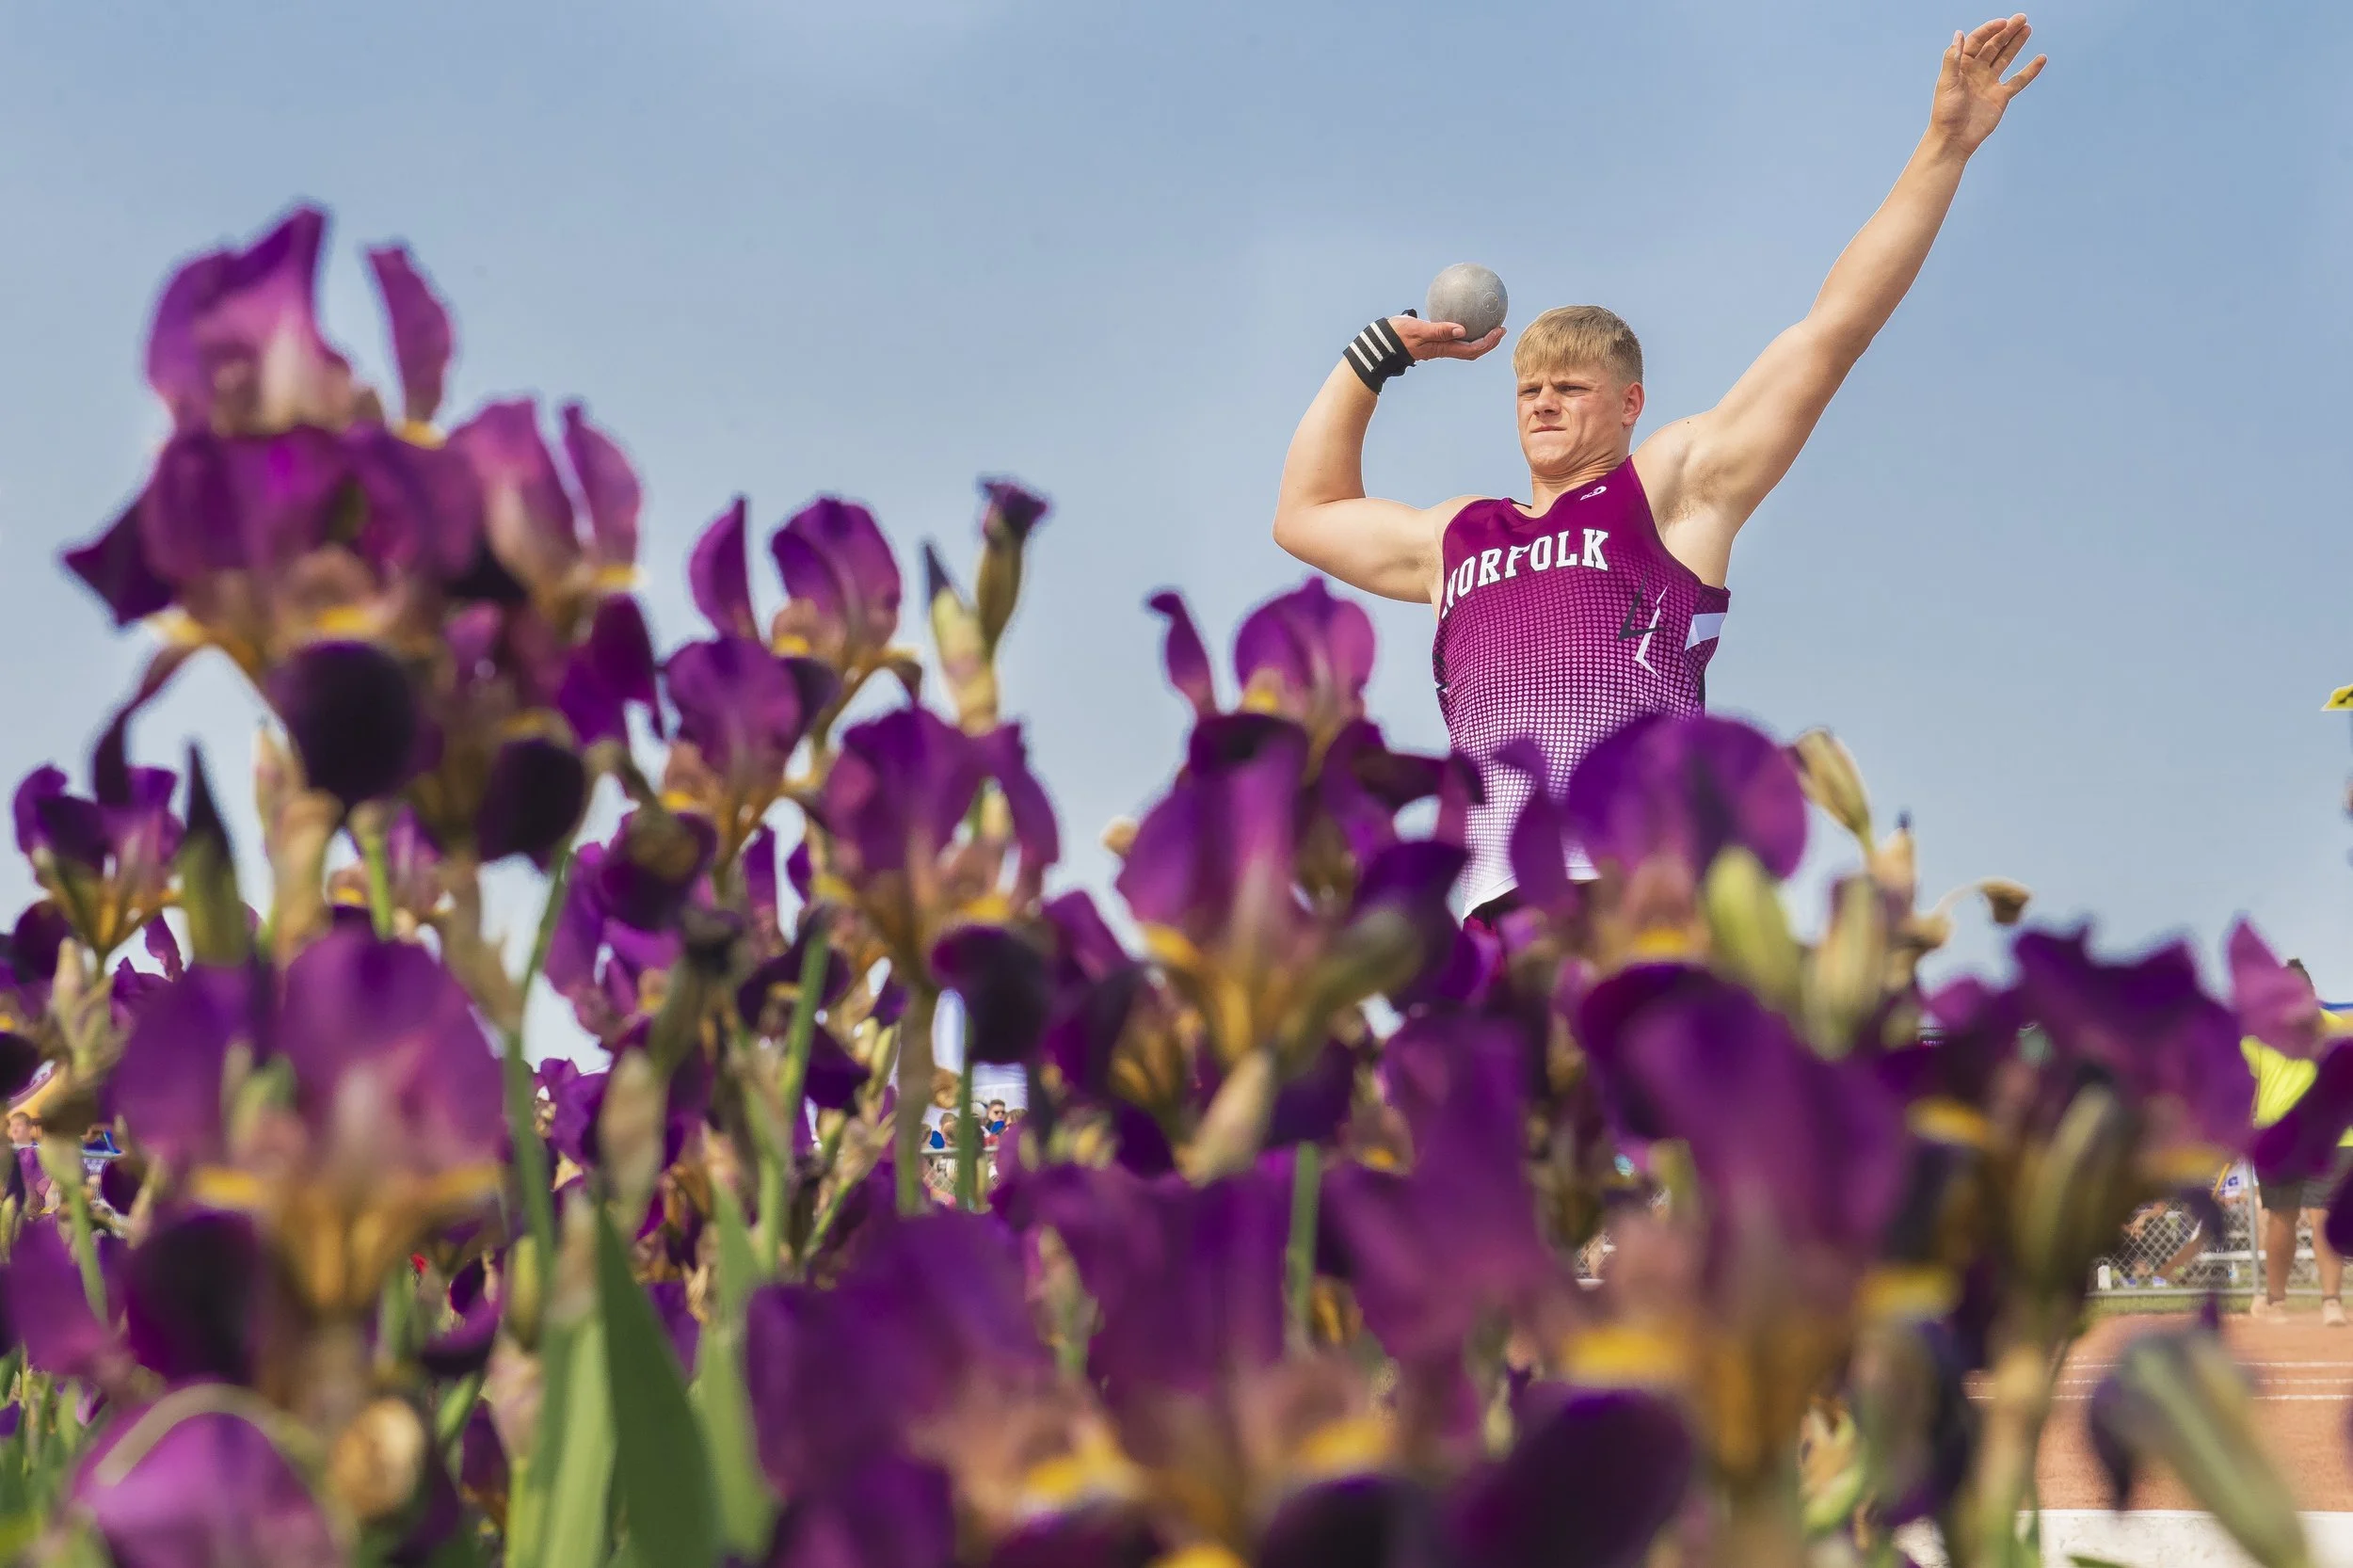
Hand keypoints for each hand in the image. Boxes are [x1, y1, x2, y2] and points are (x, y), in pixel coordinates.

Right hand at [1390, 316, 1503, 362]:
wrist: (1381, 343)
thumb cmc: (1398, 335)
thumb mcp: (1419, 329)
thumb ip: (1439, 329)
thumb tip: (1463, 329)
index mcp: (1443, 349)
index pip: (1472, 349)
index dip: (1488, 342)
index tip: (1500, 330)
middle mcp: (1443, 349)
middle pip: (1472, 350)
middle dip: (1489, 342)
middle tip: (1500, 328)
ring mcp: (1438, 346)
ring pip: (1464, 345)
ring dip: (1479, 337)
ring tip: (1488, 324)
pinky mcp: (1433, 340)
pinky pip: (1452, 335)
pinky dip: (1462, 329)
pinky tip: (1462, 315)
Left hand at [1930, 15, 2045, 153]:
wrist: (1954, 139)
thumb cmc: (1946, 113)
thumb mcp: (1947, 83)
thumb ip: (1952, 59)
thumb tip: (1959, 34)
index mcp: (1962, 66)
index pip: (1978, 41)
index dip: (1990, 30)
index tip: (2003, 22)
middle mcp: (1976, 71)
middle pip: (1994, 46)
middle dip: (2007, 32)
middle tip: (2021, 18)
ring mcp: (1990, 83)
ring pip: (2006, 58)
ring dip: (2016, 44)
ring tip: (2027, 28)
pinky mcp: (2001, 96)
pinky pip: (2018, 81)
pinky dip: (2030, 71)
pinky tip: (2040, 59)